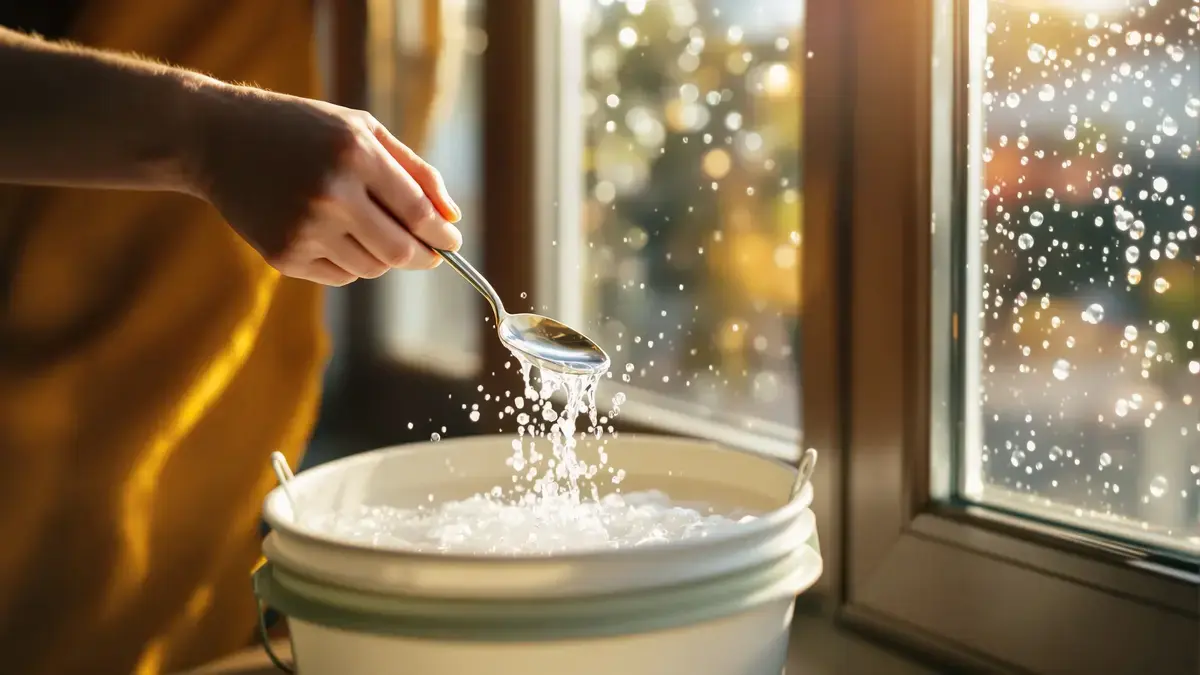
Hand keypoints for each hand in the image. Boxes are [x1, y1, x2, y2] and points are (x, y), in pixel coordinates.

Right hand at [191, 84, 461, 284]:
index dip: (443, 235)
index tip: (453, 242)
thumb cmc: (301, 129)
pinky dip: (349, 263)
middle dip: (423, 257)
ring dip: (382, 257)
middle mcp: (330, 193)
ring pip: (372, 268)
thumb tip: (452, 217)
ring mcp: (304, 227)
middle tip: (429, 254)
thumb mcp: (360, 129)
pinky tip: (329, 233)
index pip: (418, 212)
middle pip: (400, 251)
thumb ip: (413, 170)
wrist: (216, 137)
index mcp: (355, 154)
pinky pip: (340, 275)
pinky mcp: (283, 254)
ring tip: (364, 227)